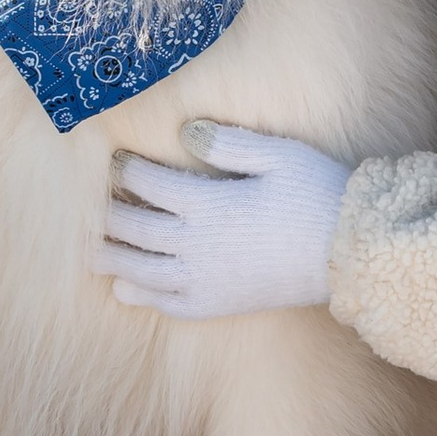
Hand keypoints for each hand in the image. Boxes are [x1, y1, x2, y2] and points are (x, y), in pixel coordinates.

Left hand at [94, 123, 352, 319]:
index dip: (125, 170)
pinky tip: (127, 289)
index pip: (148, 183)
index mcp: (208, 203)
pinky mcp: (218, 305)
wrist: (349, 254)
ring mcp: (205, 280)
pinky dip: (143, 297)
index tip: (113, 160)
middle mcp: (196, 245)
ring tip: (89, 252)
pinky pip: (169, 305)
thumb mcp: (277, 156)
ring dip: (112, 259)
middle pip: (135, 229)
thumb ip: (227, 142)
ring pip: (142, 270)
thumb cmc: (317, 194)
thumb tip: (185, 130)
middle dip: (107, 215)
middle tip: (87, 207)